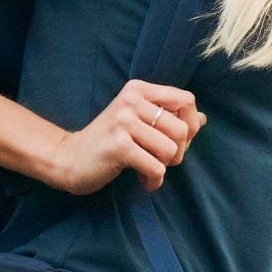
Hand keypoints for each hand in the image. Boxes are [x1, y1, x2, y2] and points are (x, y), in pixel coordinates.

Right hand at [45, 79, 205, 194]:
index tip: (177, 141)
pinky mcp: (119, 146)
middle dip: (178, 153)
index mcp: (138, 90)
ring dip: (164, 168)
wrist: (69, 158)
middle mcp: (131, 101)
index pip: (186, 100)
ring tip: (149, 170)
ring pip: (170, 150)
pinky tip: (143, 181)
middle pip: (182, 130)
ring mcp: (124, 122)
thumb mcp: (137, 122)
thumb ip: (168, 118)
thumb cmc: (108, 142)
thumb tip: (202, 119)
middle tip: (160, 161)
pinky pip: (156, 168)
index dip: (190, 125)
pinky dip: (154, 181)